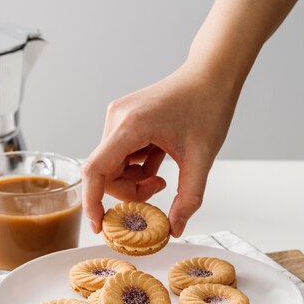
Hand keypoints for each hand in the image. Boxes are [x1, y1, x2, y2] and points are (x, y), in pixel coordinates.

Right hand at [82, 58, 238, 237]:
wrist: (211, 75)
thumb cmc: (207, 106)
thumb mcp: (202, 158)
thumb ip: (189, 197)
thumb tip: (176, 228)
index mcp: (131, 125)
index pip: (96, 169)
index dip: (93, 201)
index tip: (99, 225)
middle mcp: (117, 119)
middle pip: (105, 172)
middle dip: (129, 190)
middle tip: (159, 189)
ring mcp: (118, 118)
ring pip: (113, 166)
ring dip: (134, 179)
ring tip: (162, 172)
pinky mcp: (123, 120)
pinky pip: (120, 155)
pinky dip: (137, 166)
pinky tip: (159, 158)